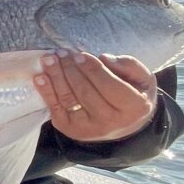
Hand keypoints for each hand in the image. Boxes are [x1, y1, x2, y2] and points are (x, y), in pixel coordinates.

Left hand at [33, 50, 157, 142]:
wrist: (126, 125)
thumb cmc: (133, 94)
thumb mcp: (142, 78)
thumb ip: (129, 65)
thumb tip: (105, 58)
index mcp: (134, 107)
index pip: (110, 86)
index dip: (93, 69)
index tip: (80, 54)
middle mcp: (112, 121)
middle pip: (85, 91)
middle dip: (71, 69)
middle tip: (62, 53)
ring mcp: (90, 128)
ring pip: (69, 99)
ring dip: (56, 77)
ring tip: (49, 59)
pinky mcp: (72, 130)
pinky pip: (56, 109)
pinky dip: (46, 92)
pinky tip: (40, 77)